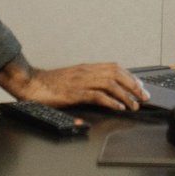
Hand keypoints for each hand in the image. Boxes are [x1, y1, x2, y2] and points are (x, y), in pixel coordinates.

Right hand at [13, 61, 149, 111]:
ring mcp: (81, 81)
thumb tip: (104, 94)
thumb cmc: (49, 84)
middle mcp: (86, 71)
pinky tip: (119, 107)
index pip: (115, 68)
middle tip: (144, 97)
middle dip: (133, 85)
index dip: (131, 77)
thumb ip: (87, 83)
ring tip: (134, 105)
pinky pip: (97, 95)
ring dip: (126, 95)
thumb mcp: (72, 80)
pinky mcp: (74, 92)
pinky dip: (111, 101)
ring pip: (110, 83)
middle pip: (117, 74)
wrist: (30, 83)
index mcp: (87, 68)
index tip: (141, 87)